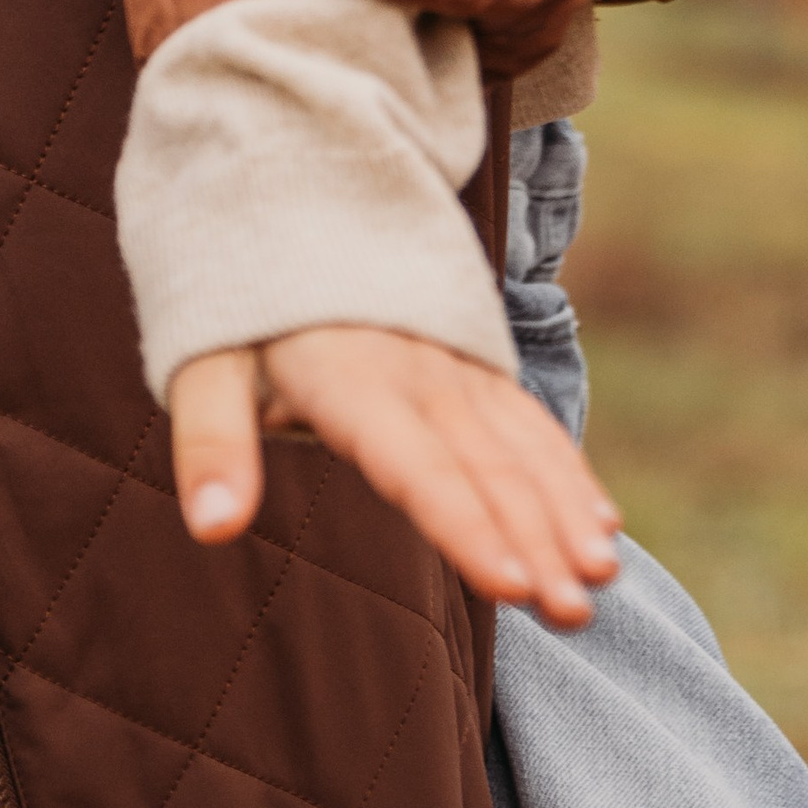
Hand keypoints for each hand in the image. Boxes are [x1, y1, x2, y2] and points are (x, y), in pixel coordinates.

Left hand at [168, 328, 620, 625]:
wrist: (288, 193)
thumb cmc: (239, 300)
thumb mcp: (203, 361)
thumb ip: (212, 443)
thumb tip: (211, 528)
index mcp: (353, 382)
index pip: (418, 468)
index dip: (464, 527)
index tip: (510, 586)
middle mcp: (419, 377)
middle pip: (487, 470)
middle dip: (537, 544)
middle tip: (575, 614)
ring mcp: (456, 368)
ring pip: (523, 450)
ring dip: (567, 515)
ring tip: (604, 577)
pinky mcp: (474, 365)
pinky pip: (530, 421)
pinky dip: (568, 471)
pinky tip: (601, 522)